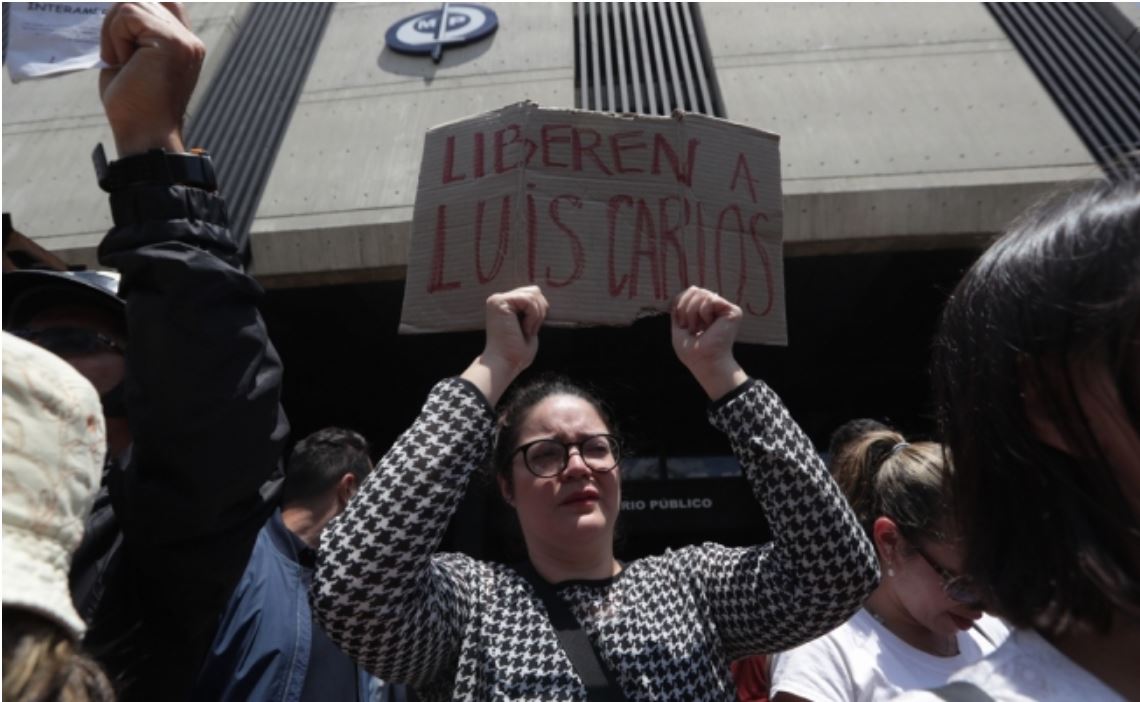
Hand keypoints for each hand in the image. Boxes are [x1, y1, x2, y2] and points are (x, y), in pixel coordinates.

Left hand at [99, 3, 204, 156]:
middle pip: (141, 1)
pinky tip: (125, 63)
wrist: (144, 135)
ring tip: (124, 63)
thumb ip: (131, 32)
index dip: (134, 14)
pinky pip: (128, 16)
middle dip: (117, 25)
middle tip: (119, 60)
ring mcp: (184, 41)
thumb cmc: (133, 106)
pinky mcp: (172, 42)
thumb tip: (118, 6)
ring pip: (131, 5)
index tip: (124, 44)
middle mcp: (190, 41)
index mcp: (185, 46)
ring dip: (114, 33)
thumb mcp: (130, 60)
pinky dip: (115, 38)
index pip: (162, 3)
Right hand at [461, 286, 548, 405]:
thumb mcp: (529, 327)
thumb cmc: (516, 353)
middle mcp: (499, 299)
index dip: (539, 312)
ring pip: (533, 294)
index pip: (532, 294)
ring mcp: (497, 299)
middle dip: (540, 311)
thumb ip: (532, 311)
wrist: (504, 364)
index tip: (530, 331)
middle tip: (529, 331)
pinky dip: (533, 317)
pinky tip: (524, 329)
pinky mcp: (499, 302)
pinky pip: (529, 300)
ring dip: (536, 316)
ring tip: (526, 331)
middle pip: (534, 291)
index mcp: (506, 305)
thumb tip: (543, 299)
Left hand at [671, 286, 747, 399]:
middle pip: (694, 290)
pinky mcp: (733, 311)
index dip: (680, 305)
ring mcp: (726, 310)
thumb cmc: (692, 352)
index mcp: (705, 313)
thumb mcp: (679, 328)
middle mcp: (717, 309)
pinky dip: (704, 313)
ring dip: (693, 313)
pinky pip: (711, 299)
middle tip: (691, 328)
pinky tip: (709, 325)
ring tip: (699, 329)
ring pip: (702, 293)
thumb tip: (681, 293)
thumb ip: (679, 309)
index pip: (689, 294)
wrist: (705, 363)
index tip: (682, 324)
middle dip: (685, 308)